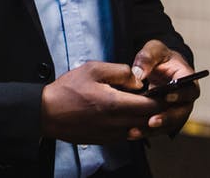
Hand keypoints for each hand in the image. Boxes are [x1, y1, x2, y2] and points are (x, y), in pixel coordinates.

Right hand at [39, 61, 161, 143]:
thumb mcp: (93, 69)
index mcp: (116, 104)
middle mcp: (117, 123)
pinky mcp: (107, 140)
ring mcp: (113, 134)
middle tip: (153, 95)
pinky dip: (132, 124)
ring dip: (144, 117)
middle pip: (150, 120)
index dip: (161, 98)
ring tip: (137, 103)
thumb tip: (139, 80)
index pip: (152, 106)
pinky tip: (123, 112)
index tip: (162, 89)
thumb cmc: (68, 89)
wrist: (47, 113)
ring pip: (140, 128)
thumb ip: (121, 71)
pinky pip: (128, 133)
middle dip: (155, 108)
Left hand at [129, 40, 198, 138]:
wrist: (158, 68)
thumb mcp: (154, 50)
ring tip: (135, 132)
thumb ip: (147, 58)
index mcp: (188, 80)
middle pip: (181, 113)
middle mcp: (185, 99)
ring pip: (169, 124)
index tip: (167, 97)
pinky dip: (145, 131)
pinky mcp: (164, 118)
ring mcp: (175, 110)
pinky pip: (158, 128)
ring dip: (153, 130)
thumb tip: (138, 74)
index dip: (180, 95)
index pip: (189, 90)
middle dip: (167, 118)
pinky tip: (130, 133)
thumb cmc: (159, 57)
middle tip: (151, 122)